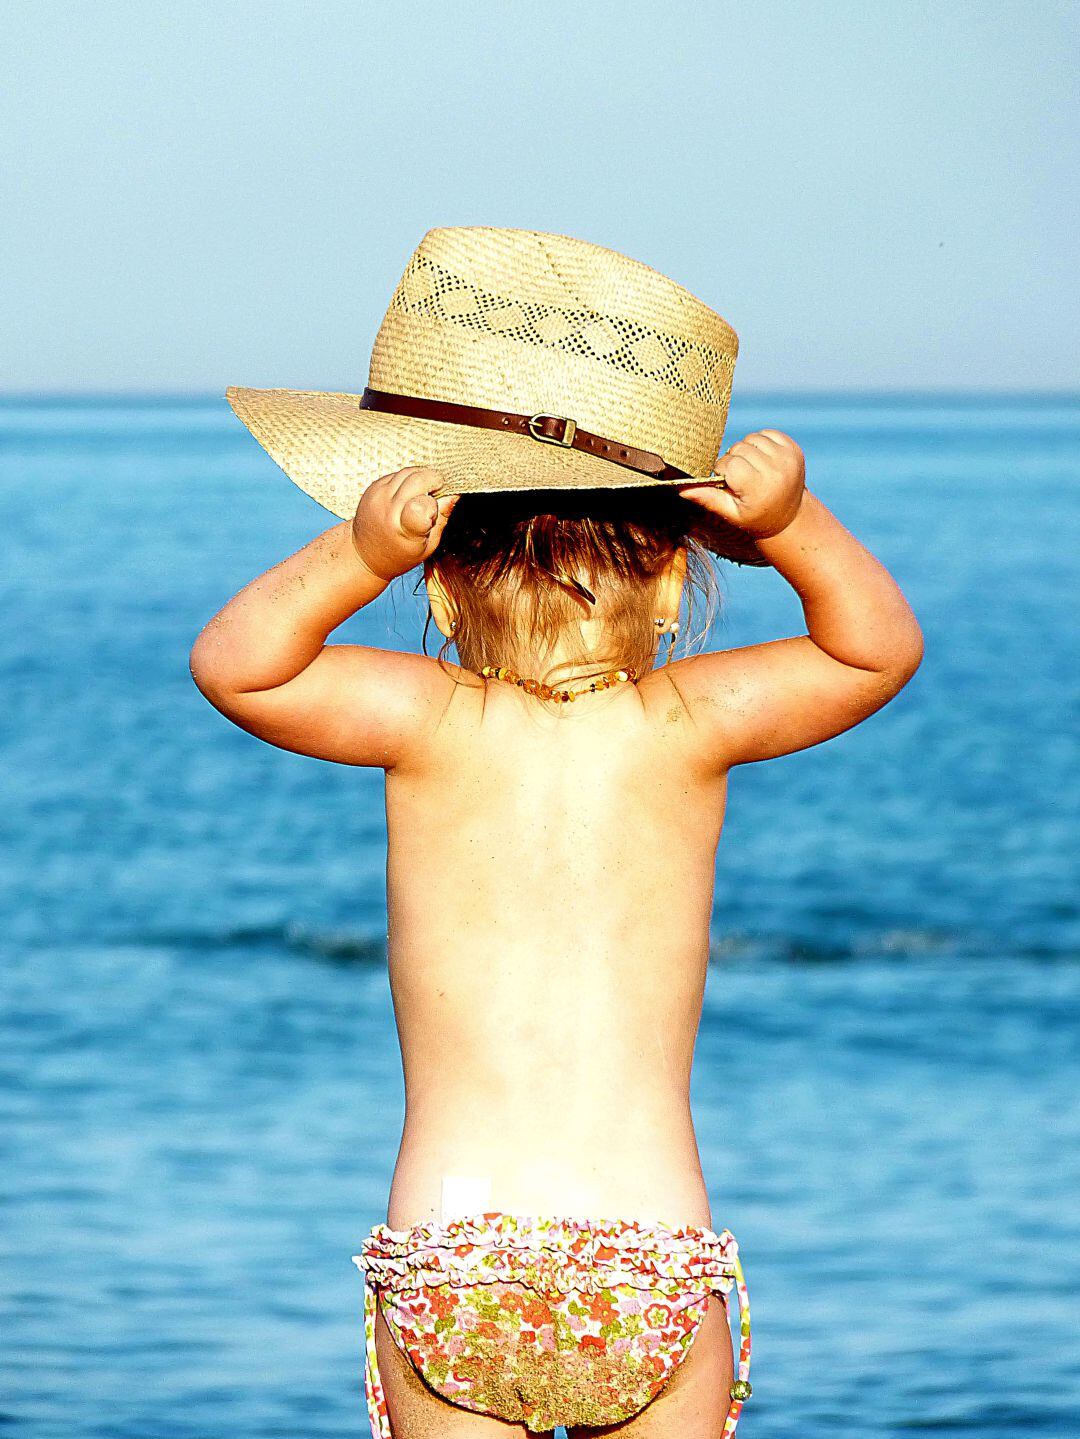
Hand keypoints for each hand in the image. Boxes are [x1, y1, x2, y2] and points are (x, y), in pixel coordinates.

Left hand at [350, 467, 458, 580]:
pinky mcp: (372, 488)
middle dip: (434, 480)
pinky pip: (397, 474)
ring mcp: (377, 496)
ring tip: (425, 492)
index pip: (422, 505)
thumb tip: (454, 493)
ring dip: (422, 476)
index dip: (434, 502)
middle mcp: (387, 510)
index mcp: (403, 530)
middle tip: (438, 491)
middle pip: (418, 479)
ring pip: (408, 471)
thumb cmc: (401, 554)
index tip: (437, 507)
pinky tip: (410, 493)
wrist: (365, 554)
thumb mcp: (428, 545)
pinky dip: (408, 479)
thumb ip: (441, 518)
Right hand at [677, 430, 805, 539]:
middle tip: (741, 478)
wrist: (789, 516)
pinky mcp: (793, 449)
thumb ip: (708, 498)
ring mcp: (787, 457)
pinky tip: (762, 460)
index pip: (729, 463)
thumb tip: (681, 489)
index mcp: (759, 487)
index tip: (729, 483)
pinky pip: (767, 433)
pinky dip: (760, 443)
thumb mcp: (731, 513)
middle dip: (734, 461)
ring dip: (746, 450)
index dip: (723, 471)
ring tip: (751, 469)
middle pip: (739, 448)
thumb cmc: (755, 517)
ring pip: (752, 438)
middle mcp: (776, 469)